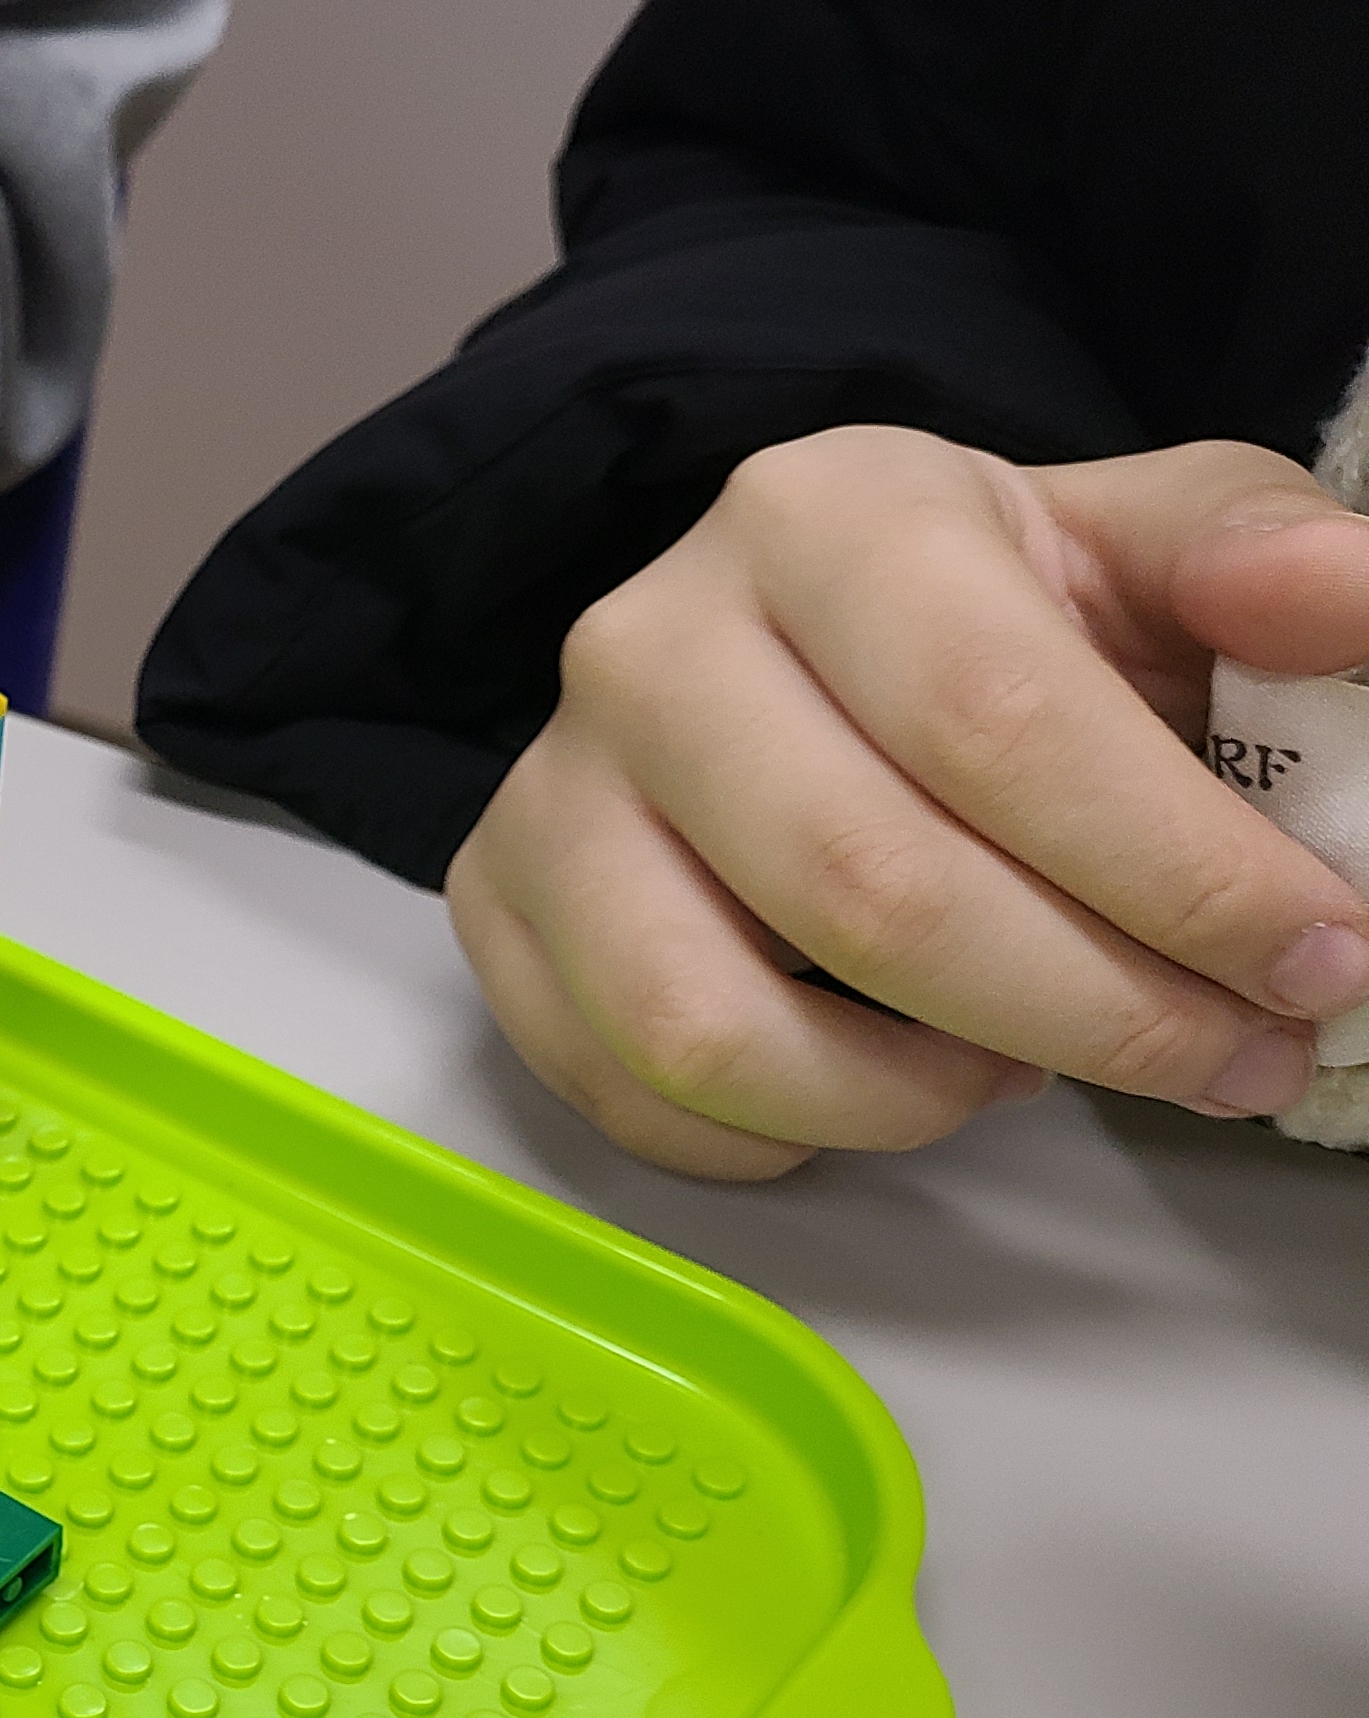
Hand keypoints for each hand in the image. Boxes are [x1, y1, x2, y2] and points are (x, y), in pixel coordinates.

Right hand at [449, 429, 1368, 1176]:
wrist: (793, 638)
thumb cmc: (989, 614)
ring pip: (707, 1022)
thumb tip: (1350, 598)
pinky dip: (777, 1137)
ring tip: (1029, 1072)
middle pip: (867, 890)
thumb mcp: (1143, 544)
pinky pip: (622, 1089)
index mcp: (825, 515)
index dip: (1173, 870)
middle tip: (1229, 1059)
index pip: (995, 718)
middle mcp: (650, 642)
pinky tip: (889, 1090)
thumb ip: (1257, 559)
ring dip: (909, 1099)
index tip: (1314, 957)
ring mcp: (552, 785)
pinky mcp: (499, 903)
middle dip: (1089, 1011)